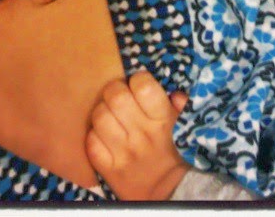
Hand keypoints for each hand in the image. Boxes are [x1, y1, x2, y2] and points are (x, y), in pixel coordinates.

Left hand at [86, 70, 189, 200]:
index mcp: (163, 120)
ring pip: (100, 116)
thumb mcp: (183, 127)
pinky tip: (105, 135)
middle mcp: (143, 135)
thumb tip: (176, 93)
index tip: (139, 84)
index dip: (138, 79)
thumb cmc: (173, 152)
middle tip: (120, 96)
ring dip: (103, 111)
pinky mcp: (108, 169)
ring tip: (111, 115)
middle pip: (116, 96)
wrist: (166, 195)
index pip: (143, 85)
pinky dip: (94, 135)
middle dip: (115, 90)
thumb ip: (181, 106)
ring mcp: (124, 153)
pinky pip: (91, 141)